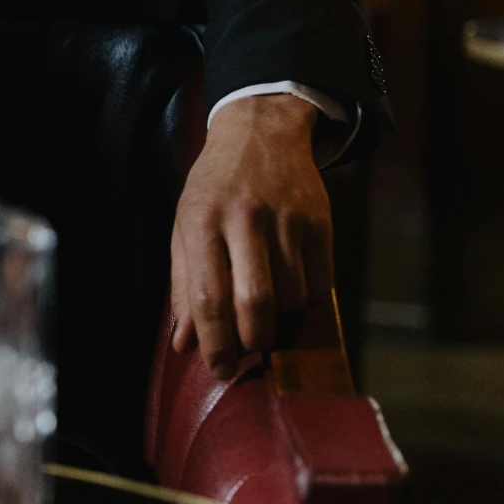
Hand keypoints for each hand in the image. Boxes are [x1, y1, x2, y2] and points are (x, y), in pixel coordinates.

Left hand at [168, 93, 333, 375]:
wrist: (260, 133)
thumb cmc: (213, 189)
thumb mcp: (185, 227)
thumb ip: (183, 285)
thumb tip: (184, 344)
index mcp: (201, 221)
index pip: (208, 297)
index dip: (213, 343)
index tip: (218, 369)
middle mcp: (244, 219)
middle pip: (254, 303)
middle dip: (250, 342)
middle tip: (243, 355)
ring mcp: (286, 220)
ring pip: (290, 299)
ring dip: (278, 323)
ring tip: (262, 316)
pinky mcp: (320, 223)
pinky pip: (319, 285)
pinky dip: (304, 304)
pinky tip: (289, 296)